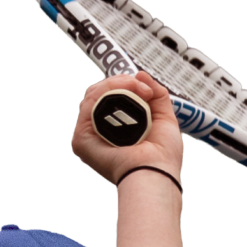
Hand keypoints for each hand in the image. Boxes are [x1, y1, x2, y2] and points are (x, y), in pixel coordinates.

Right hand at [71, 70, 188, 186]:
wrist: (157, 172)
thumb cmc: (162, 158)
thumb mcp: (164, 118)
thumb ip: (157, 95)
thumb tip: (140, 74)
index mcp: (116, 131)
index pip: (110, 98)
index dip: (124, 86)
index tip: (145, 87)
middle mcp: (100, 133)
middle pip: (99, 93)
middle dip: (121, 82)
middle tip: (144, 89)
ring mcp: (89, 135)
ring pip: (93, 95)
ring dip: (116, 83)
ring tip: (139, 89)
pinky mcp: (82, 138)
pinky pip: (88, 104)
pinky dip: (106, 90)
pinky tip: (125, 91)